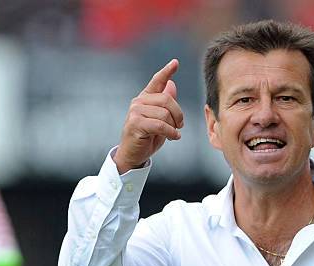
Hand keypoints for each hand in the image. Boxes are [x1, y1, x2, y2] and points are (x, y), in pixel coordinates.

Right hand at [115, 59, 183, 173]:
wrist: (133, 154)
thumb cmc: (148, 137)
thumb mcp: (161, 120)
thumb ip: (166, 104)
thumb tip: (172, 84)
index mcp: (146, 98)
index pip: (157, 81)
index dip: (167, 71)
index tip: (175, 62)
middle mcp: (139, 101)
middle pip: (167, 100)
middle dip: (178, 114)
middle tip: (180, 126)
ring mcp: (135, 111)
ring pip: (165, 114)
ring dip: (174, 127)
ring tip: (173, 134)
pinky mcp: (135, 123)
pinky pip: (160, 125)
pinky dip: (170, 132)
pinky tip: (173, 137)